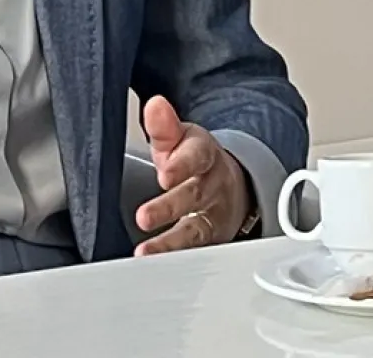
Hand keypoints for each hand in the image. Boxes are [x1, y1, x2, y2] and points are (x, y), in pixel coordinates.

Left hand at [133, 96, 249, 255]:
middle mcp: (212, 185)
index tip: (164, 174)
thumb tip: (155, 105)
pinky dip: (178, 261)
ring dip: (171, 243)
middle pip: (194, 195)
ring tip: (145, 252)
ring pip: (197, 230)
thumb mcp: (180, 137)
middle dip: (170, 207)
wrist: (229, 182)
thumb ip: (164, 125)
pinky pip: (197, 252)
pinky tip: (157, 267)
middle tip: (144, 216)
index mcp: (204, 154)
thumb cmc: (194, 159)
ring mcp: (214, 215)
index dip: (181, 165)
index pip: (196, 157)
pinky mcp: (213, 240)